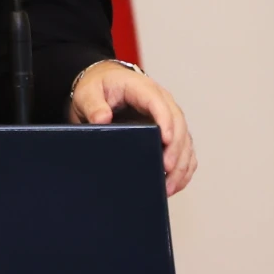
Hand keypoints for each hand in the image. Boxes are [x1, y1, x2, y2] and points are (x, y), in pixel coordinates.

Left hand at [69, 63, 196, 195]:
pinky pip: (183, 151)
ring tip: (168, 187)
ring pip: (185, 140)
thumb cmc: (98, 87)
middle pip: (178, 124)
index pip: (159, 102)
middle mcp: (161, 102)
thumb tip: (102, 119)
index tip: (166, 140)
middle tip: (167, 169)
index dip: (166, 121)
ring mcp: (167, 118)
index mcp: (143, 88)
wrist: (104, 86)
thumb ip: (93, 105)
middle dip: (176, 148)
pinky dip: (182, 168)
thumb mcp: (88, 93)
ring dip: (181, 164)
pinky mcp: (168, 133)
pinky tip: (174, 185)